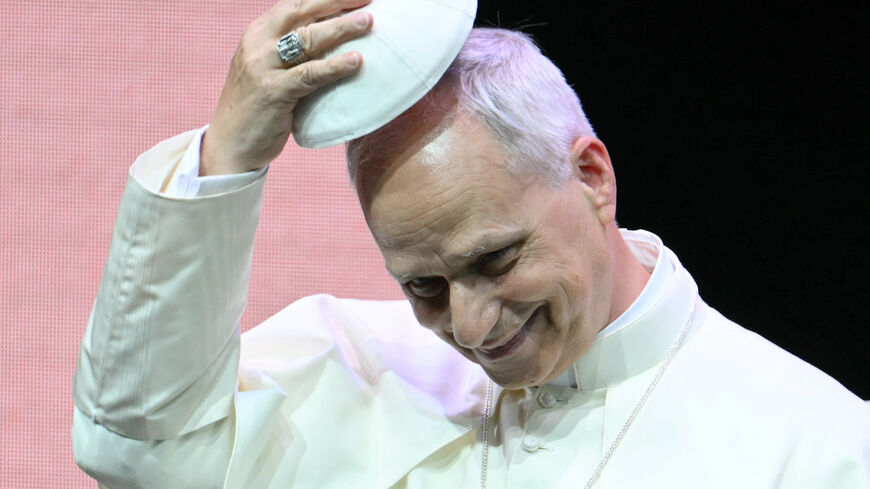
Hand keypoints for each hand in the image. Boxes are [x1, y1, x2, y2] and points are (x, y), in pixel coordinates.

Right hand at [201, 0, 373, 175]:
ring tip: (368, 22)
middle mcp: (258, 43)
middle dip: (336, 2)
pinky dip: (334, 66)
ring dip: (341, 29)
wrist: (229, 145)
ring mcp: (262, 66)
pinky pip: (309, 74)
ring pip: (307, 39)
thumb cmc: (258, 108)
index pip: (295, 4)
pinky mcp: (272, 92)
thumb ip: (291, 51)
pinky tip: (355, 61)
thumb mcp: (268, 68)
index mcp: (258, 32)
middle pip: (302, 12)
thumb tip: (332, 38)